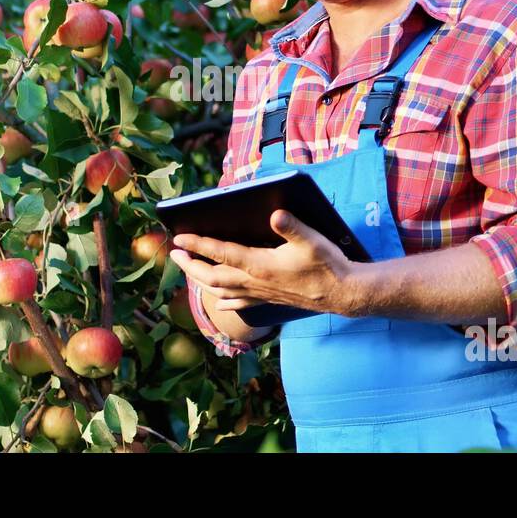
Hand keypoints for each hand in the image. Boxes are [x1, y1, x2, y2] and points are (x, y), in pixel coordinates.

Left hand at [169, 209, 357, 315]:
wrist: (341, 293)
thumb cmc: (327, 265)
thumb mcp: (312, 240)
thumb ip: (291, 226)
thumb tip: (275, 213)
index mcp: (260, 265)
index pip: (221, 253)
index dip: (198, 245)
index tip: (180, 237)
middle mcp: (255, 282)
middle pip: (212, 276)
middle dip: (190, 265)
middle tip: (175, 254)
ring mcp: (259, 294)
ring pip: (220, 292)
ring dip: (200, 281)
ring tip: (188, 271)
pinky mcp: (267, 301)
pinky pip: (237, 304)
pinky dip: (222, 301)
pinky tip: (218, 300)